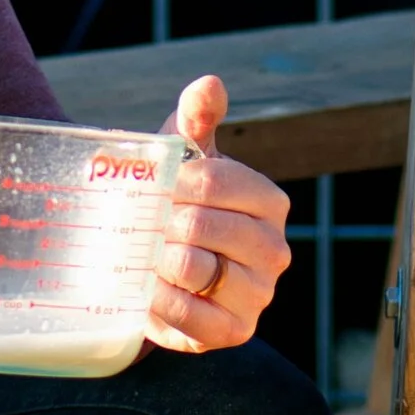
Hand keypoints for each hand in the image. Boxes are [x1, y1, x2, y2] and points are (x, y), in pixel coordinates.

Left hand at [147, 75, 292, 353]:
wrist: (166, 262)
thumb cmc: (181, 198)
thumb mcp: (186, 153)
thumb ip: (197, 116)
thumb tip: (209, 83)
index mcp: (269, 201)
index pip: (212, 181)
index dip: (170, 183)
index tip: (151, 187)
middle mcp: (274, 249)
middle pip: (198, 225)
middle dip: (158, 223)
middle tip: (140, 224)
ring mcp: (259, 294)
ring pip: (193, 269)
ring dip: (155, 261)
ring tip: (146, 255)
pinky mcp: (235, 331)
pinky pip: (188, 315)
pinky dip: (157, 301)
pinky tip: (149, 287)